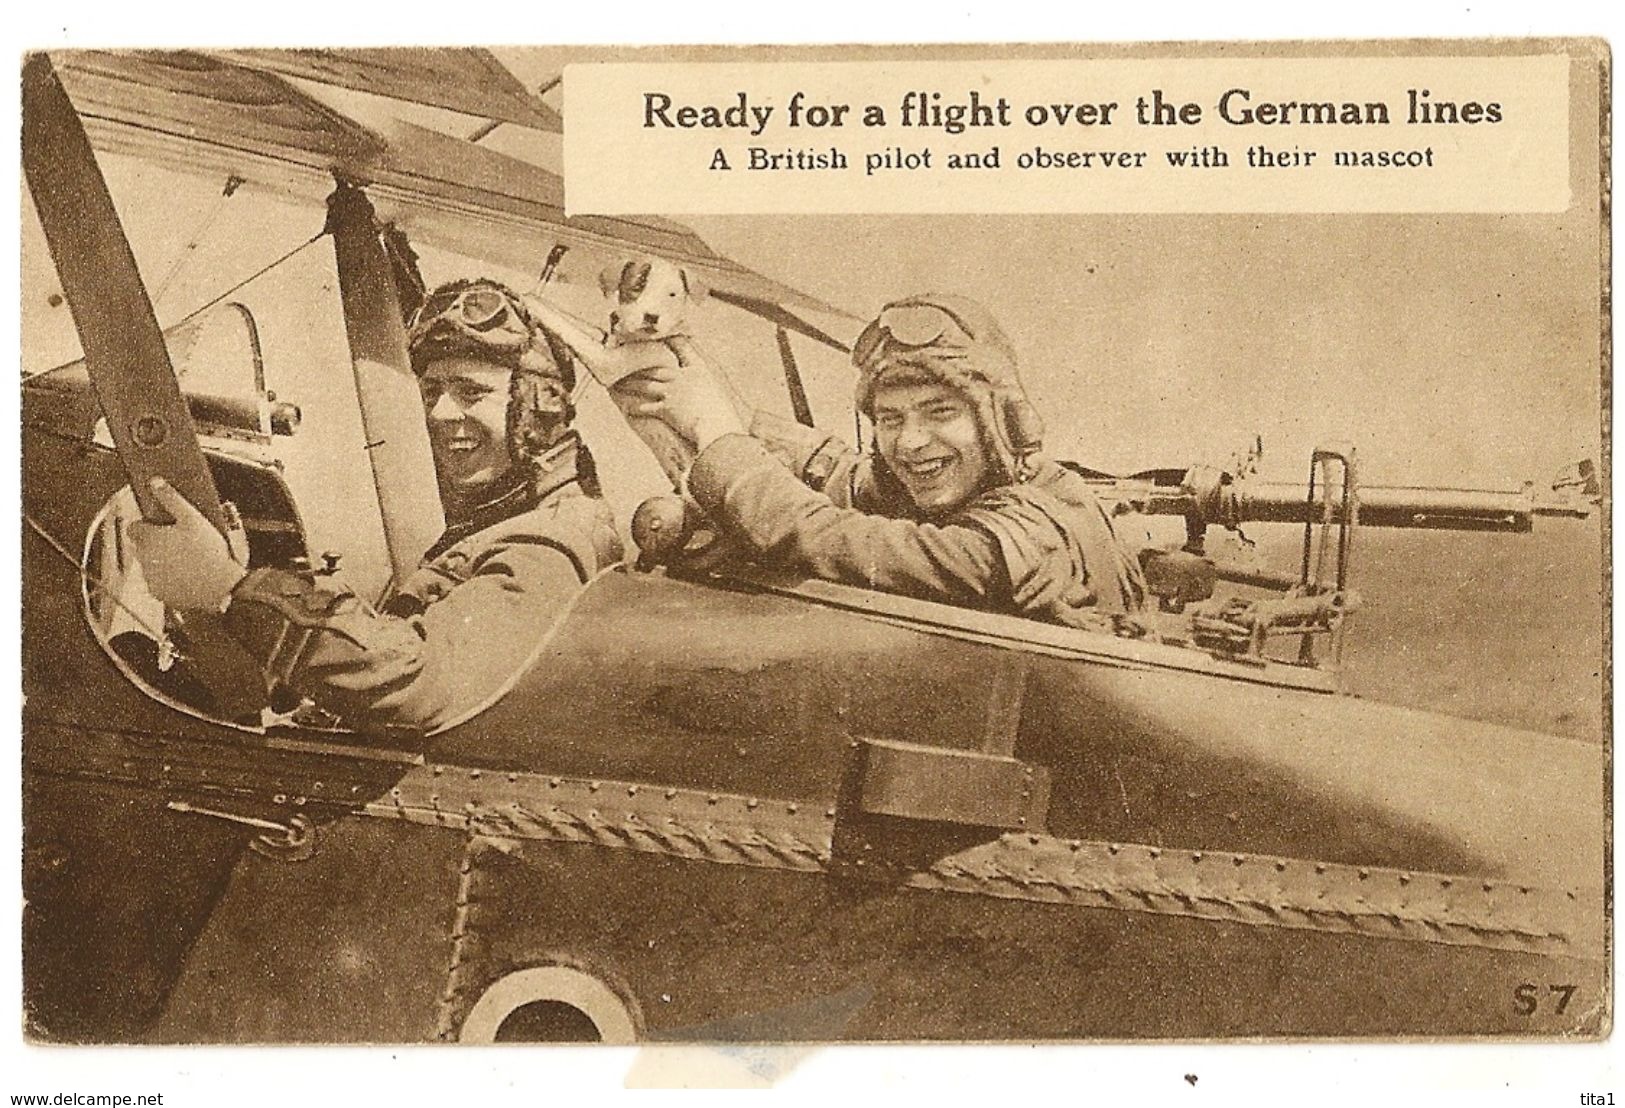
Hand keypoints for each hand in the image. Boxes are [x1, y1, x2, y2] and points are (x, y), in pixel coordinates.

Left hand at [126, 478, 247, 610]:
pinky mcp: (158, 593)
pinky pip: (159, 583)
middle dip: (157, 544)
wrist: (221, 587)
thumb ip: (172, 499)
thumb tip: (155, 482)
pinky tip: (187, 576)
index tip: (162, 528)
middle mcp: (143, 558)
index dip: (147, 526)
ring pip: (150, 565)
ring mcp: (150, 578)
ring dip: (162, 561)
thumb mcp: (193, 519)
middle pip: (142, 546)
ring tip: (188, 560)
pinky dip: (168, 580)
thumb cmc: (209, 552)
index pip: (134, 528)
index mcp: (149, 538)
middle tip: (181, 543)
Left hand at [612, 336, 744, 450]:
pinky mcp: (665, 409)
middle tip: (627, 358)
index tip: (663, 334)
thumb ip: (704, 389)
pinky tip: (628, 408)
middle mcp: (682, 377)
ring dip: (631, 384)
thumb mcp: (717, 394)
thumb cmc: (723, 414)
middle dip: (640, 364)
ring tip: (619, 383)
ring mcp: (672, 392)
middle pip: (656, 367)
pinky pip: (646, 407)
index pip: (683, 349)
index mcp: (699, 371)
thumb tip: (699, 394)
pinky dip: (636, 407)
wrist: (717, 428)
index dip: (672, 340)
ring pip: (645, 384)